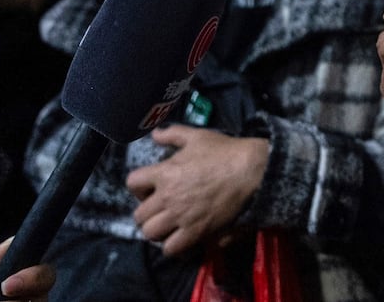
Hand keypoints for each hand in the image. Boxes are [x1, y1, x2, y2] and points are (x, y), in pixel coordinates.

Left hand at [126, 126, 269, 255]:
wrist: (251, 171)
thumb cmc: (224, 152)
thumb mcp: (196, 136)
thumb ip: (172, 134)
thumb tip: (154, 135)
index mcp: (164, 173)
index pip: (132, 182)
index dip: (138, 186)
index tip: (150, 187)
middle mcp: (167, 198)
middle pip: (139, 215)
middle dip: (146, 212)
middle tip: (159, 209)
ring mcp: (180, 217)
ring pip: (151, 234)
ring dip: (156, 230)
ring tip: (167, 226)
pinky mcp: (196, 232)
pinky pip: (171, 248)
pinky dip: (172, 245)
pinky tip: (180, 237)